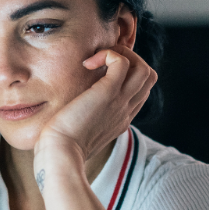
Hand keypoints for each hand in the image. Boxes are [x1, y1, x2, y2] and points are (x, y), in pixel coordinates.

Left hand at [35, 44, 156, 163]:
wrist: (60, 155)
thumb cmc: (61, 148)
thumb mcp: (80, 135)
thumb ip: (84, 124)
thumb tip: (70, 120)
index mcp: (121, 120)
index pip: (140, 92)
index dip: (127, 76)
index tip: (103, 73)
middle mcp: (125, 111)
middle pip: (148, 78)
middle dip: (130, 60)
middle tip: (103, 61)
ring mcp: (120, 102)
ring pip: (143, 68)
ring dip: (122, 55)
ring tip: (98, 59)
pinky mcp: (107, 94)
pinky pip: (121, 62)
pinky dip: (108, 54)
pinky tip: (87, 63)